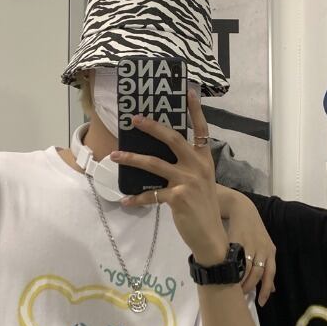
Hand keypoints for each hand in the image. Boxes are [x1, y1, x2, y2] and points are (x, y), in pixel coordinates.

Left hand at [114, 90, 227, 265]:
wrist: (211, 235)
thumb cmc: (204, 208)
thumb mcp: (202, 182)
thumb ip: (188, 167)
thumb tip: (161, 156)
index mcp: (205, 160)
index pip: (201, 129)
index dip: (195, 109)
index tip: (188, 90)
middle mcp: (197, 166)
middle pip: (172, 138)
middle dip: (151, 127)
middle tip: (134, 119)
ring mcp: (188, 181)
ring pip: (154, 163)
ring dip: (132, 159)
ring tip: (115, 156)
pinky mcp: (178, 197)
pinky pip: (151, 194)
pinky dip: (137, 198)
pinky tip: (126, 200)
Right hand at [221, 188, 275, 305]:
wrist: (242, 209)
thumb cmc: (252, 231)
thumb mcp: (264, 247)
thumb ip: (267, 267)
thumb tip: (272, 289)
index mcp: (270, 251)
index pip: (270, 274)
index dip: (266, 289)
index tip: (261, 302)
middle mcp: (262, 248)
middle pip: (258, 274)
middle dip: (250, 287)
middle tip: (242, 296)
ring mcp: (250, 244)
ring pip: (246, 269)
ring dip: (240, 281)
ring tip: (233, 288)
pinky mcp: (237, 240)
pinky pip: (235, 259)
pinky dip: (232, 270)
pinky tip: (227, 276)